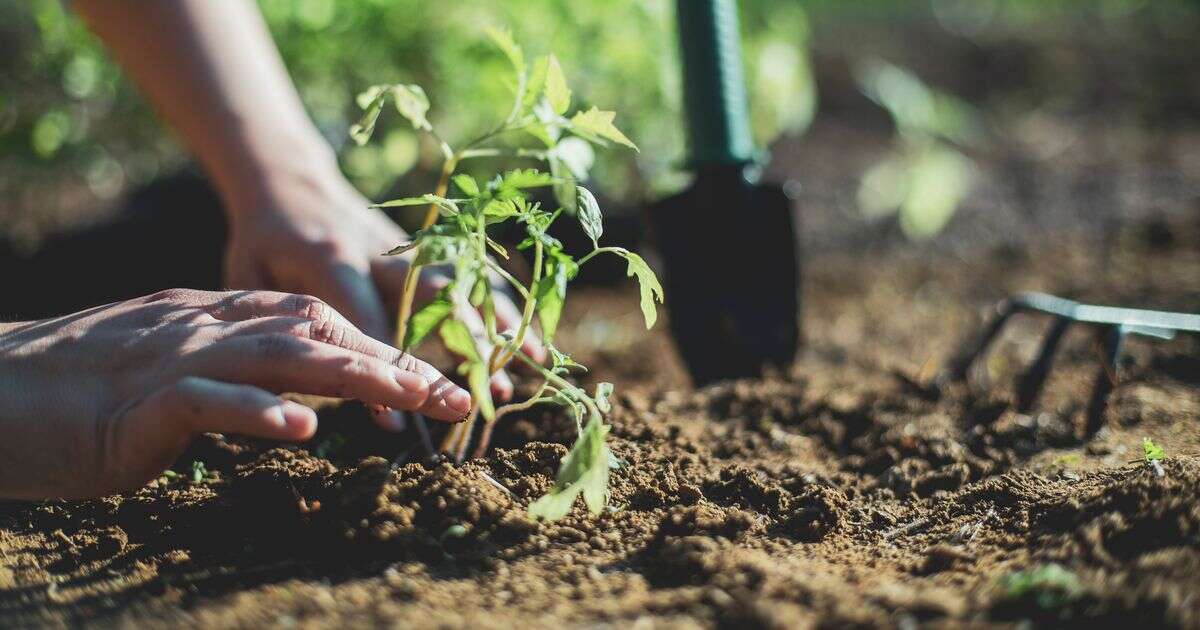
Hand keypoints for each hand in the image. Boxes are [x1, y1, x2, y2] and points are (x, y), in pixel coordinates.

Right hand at [0, 289, 471, 499]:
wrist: (6, 392)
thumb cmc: (98, 393)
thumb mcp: (187, 372)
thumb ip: (244, 373)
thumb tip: (305, 398)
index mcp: (227, 318)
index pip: (323, 323)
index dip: (386, 348)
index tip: (441, 381)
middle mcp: (215, 325)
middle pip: (323, 335)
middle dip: (396, 362)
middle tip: (458, 394)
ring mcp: (184, 356)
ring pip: (285, 357)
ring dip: (357, 379)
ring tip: (414, 400)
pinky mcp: (148, 396)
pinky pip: (212, 400)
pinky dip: (259, 412)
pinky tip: (305, 430)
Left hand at [221, 167, 545, 401]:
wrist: (289, 180)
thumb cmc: (261, 242)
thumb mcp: (247, 280)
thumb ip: (273, 327)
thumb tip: (298, 385)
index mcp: (331, 258)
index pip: (364, 320)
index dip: (383, 370)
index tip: (399, 424)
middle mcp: (382, 251)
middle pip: (434, 300)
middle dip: (463, 349)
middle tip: (481, 399)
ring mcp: (410, 248)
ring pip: (465, 285)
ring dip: (498, 328)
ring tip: (523, 371)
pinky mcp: (426, 250)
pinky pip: (474, 275)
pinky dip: (506, 307)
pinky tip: (531, 341)